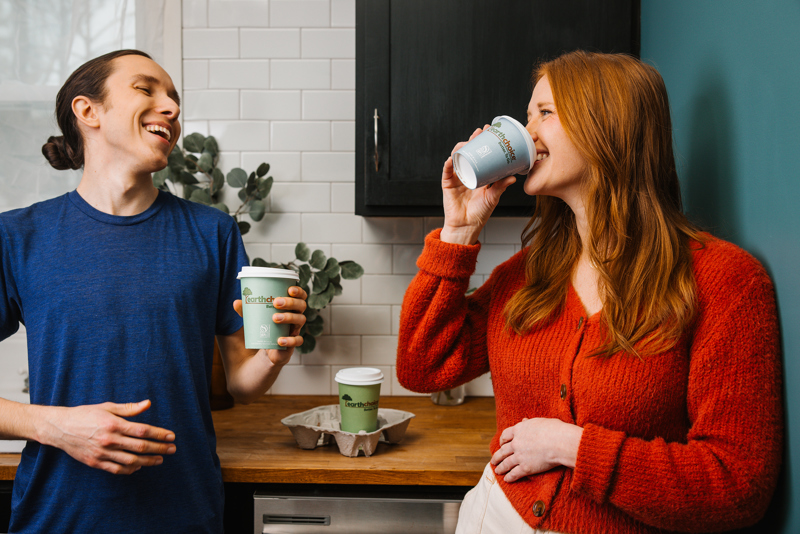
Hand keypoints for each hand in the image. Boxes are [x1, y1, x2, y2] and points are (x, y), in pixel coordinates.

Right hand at [41, 400, 175, 474]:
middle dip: (159, 448)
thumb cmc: (86, 414)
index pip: (142, 430)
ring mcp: (102, 453)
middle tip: (172, 449)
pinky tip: (139, 467)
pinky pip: (117, 470)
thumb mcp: (107, 407)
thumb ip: (129, 408)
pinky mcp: (95, 462)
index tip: (171, 436)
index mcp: (113, 424)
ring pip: (131, 461)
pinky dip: (130, 470)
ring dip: (148, 461)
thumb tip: (148, 404)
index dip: (159, 434)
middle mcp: (109, 440)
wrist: (60, 428)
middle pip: (140, 447)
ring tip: (160, 459)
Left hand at [233, 284, 307, 365]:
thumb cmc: (265, 327)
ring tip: (275, 318)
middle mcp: (296, 316)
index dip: (298, 291)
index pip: (300, 296)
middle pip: (301, 306)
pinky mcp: (293, 343)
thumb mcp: (255, 317)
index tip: (289, 289)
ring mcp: (296, 329)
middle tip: (276, 302)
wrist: (268, 349)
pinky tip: (280, 340)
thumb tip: (237, 302)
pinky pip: (298, 341)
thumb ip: (247, 310)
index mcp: (290, 307)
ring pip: (300, 320)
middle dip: (290, 302)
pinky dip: (290, 340)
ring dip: (289, 317)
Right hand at [440, 126, 516, 244]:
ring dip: (461, 147)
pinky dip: (448, 164)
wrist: (466, 226)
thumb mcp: (493, 198)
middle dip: (473, 139)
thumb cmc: (480, 213)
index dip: (485, 142)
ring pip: (457, 157)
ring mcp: (457, 177)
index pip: (482, 154)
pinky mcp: (447, 184)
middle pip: (469, 152)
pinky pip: (447, 171)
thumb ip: (501, 186)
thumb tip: (513, 177)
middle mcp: (468, 172)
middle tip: (481, 131)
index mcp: (479, 174)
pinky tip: (452, 158)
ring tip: (467, 142)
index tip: (492, 131)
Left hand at [490, 417, 582, 482]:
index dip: (502, 441)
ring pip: (506, 463)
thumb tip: (524, 420)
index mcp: (519, 430)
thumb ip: (530, 423)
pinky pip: (514, 474)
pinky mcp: (526, 468)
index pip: (505, 435)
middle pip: (503, 450)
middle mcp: (516, 443)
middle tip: (494, 460)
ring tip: (497, 471)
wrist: (560, 442)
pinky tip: (506, 479)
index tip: (501, 444)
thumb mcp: (540, 422)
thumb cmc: (555, 430)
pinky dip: (509, 477)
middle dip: (497, 456)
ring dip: (501, 468)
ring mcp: (519, 456)